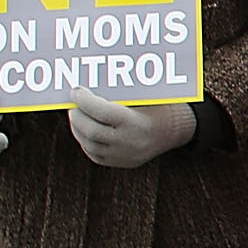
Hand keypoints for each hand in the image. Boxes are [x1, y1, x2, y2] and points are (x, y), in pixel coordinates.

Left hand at [65, 89, 195, 169]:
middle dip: (77, 116)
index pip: (101, 112)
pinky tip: (83, 130)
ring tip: (76, 115)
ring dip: (78, 129)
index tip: (76, 91)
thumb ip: (119, 92)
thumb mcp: (144, 95)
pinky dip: (85, 141)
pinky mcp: (122, 163)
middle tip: (72, 105)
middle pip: (92, 131)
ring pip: (90, 145)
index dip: (84, 101)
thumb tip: (90, 84)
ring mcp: (125, 156)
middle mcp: (129, 142)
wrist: (174, 131)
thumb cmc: (157, 107)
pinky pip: (96, 155)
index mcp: (136, 123)